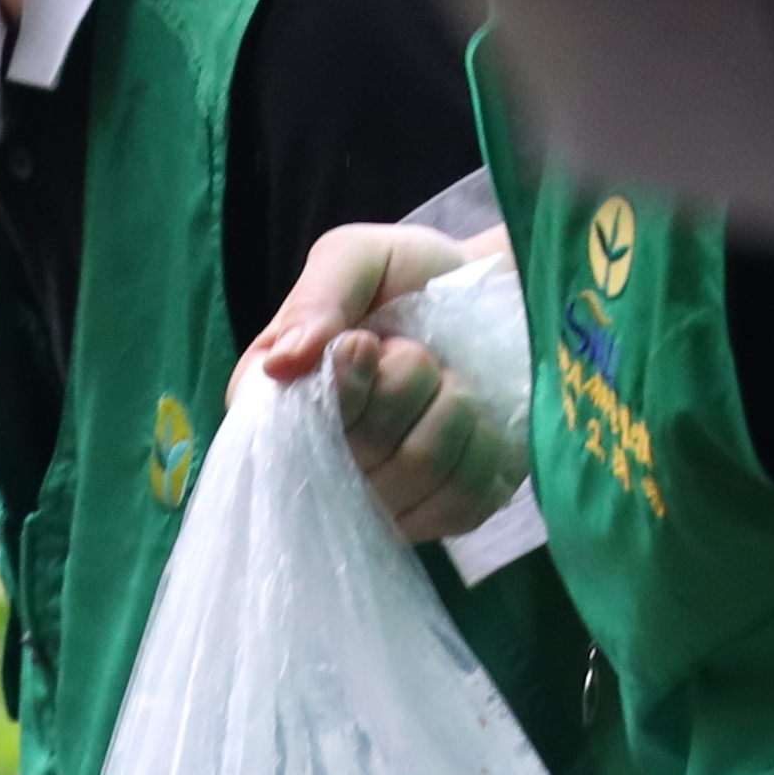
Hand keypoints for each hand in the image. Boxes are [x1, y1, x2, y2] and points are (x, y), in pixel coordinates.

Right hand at [246, 220, 525, 548]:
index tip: (367, 343)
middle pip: (359, 454)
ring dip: (449, 406)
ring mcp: (383, 497)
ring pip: (416, 471)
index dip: (340, 392)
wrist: (492, 294)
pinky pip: (462, 498)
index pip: (285, 436)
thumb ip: (317, 298)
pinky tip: (476, 416)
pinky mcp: (441, 515)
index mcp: (281, 404)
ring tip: (447, 376)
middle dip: (404, 383)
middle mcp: (322, 464)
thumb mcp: (356, 259)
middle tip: (414, 349)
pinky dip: (482, 443)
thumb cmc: (411, 277)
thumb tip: (282, 364)